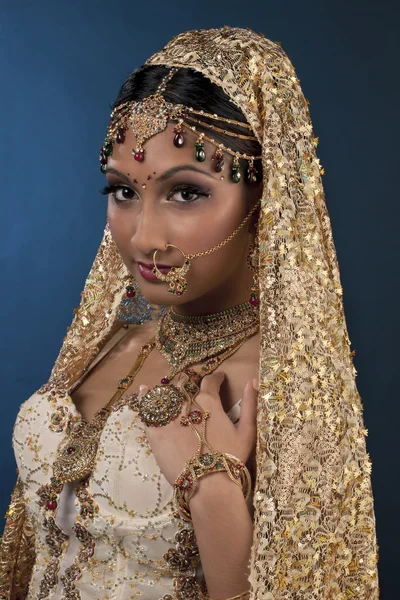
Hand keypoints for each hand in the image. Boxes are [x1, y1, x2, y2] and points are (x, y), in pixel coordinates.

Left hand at [138, 372, 257, 487]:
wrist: (208, 485)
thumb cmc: (231, 459)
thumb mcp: (247, 431)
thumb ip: (251, 403)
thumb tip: (254, 379)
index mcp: (209, 401)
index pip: (210, 380)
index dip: (216, 378)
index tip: (218, 379)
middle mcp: (186, 402)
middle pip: (185, 383)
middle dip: (190, 383)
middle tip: (192, 389)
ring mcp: (168, 415)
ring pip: (166, 392)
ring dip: (169, 389)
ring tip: (171, 391)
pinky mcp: (154, 429)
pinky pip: (146, 406)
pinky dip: (145, 396)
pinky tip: (144, 390)